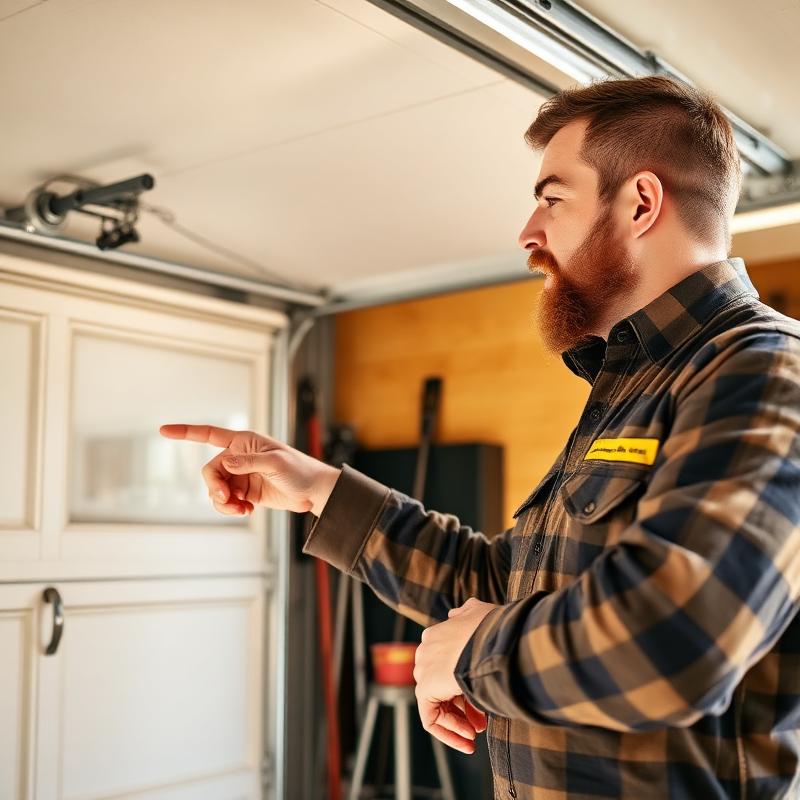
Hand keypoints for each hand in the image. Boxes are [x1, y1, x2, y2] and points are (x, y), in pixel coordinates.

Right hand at [159, 424, 340, 516]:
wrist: (314, 491)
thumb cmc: (299, 470)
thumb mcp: (275, 463)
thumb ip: (248, 462)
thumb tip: (225, 462)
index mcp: (243, 442)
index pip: (208, 434)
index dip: (185, 432)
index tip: (163, 430)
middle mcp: (238, 457)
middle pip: (210, 472)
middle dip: (214, 488)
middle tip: (228, 500)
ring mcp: (240, 475)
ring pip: (215, 490)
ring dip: (223, 503)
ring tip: (241, 510)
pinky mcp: (245, 492)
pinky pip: (226, 501)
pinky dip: (230, 509)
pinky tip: (246, 511)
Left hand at [413, 597, 497, 752]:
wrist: (492, 640)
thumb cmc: (494, 628)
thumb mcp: (480, 612)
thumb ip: (465, 612)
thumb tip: (454, 613)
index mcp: (437, 633)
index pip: (447, 663)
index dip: (465, 685)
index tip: (483, 697)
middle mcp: (426, 649)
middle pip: (442, 685)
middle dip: (463, 705)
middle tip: (481, 721)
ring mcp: (424, 669)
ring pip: (437, 701)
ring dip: (458, 721)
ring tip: (475, 734)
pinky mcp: (425, 688)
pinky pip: (430, 716)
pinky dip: (449, 730)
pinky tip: (468, 740)